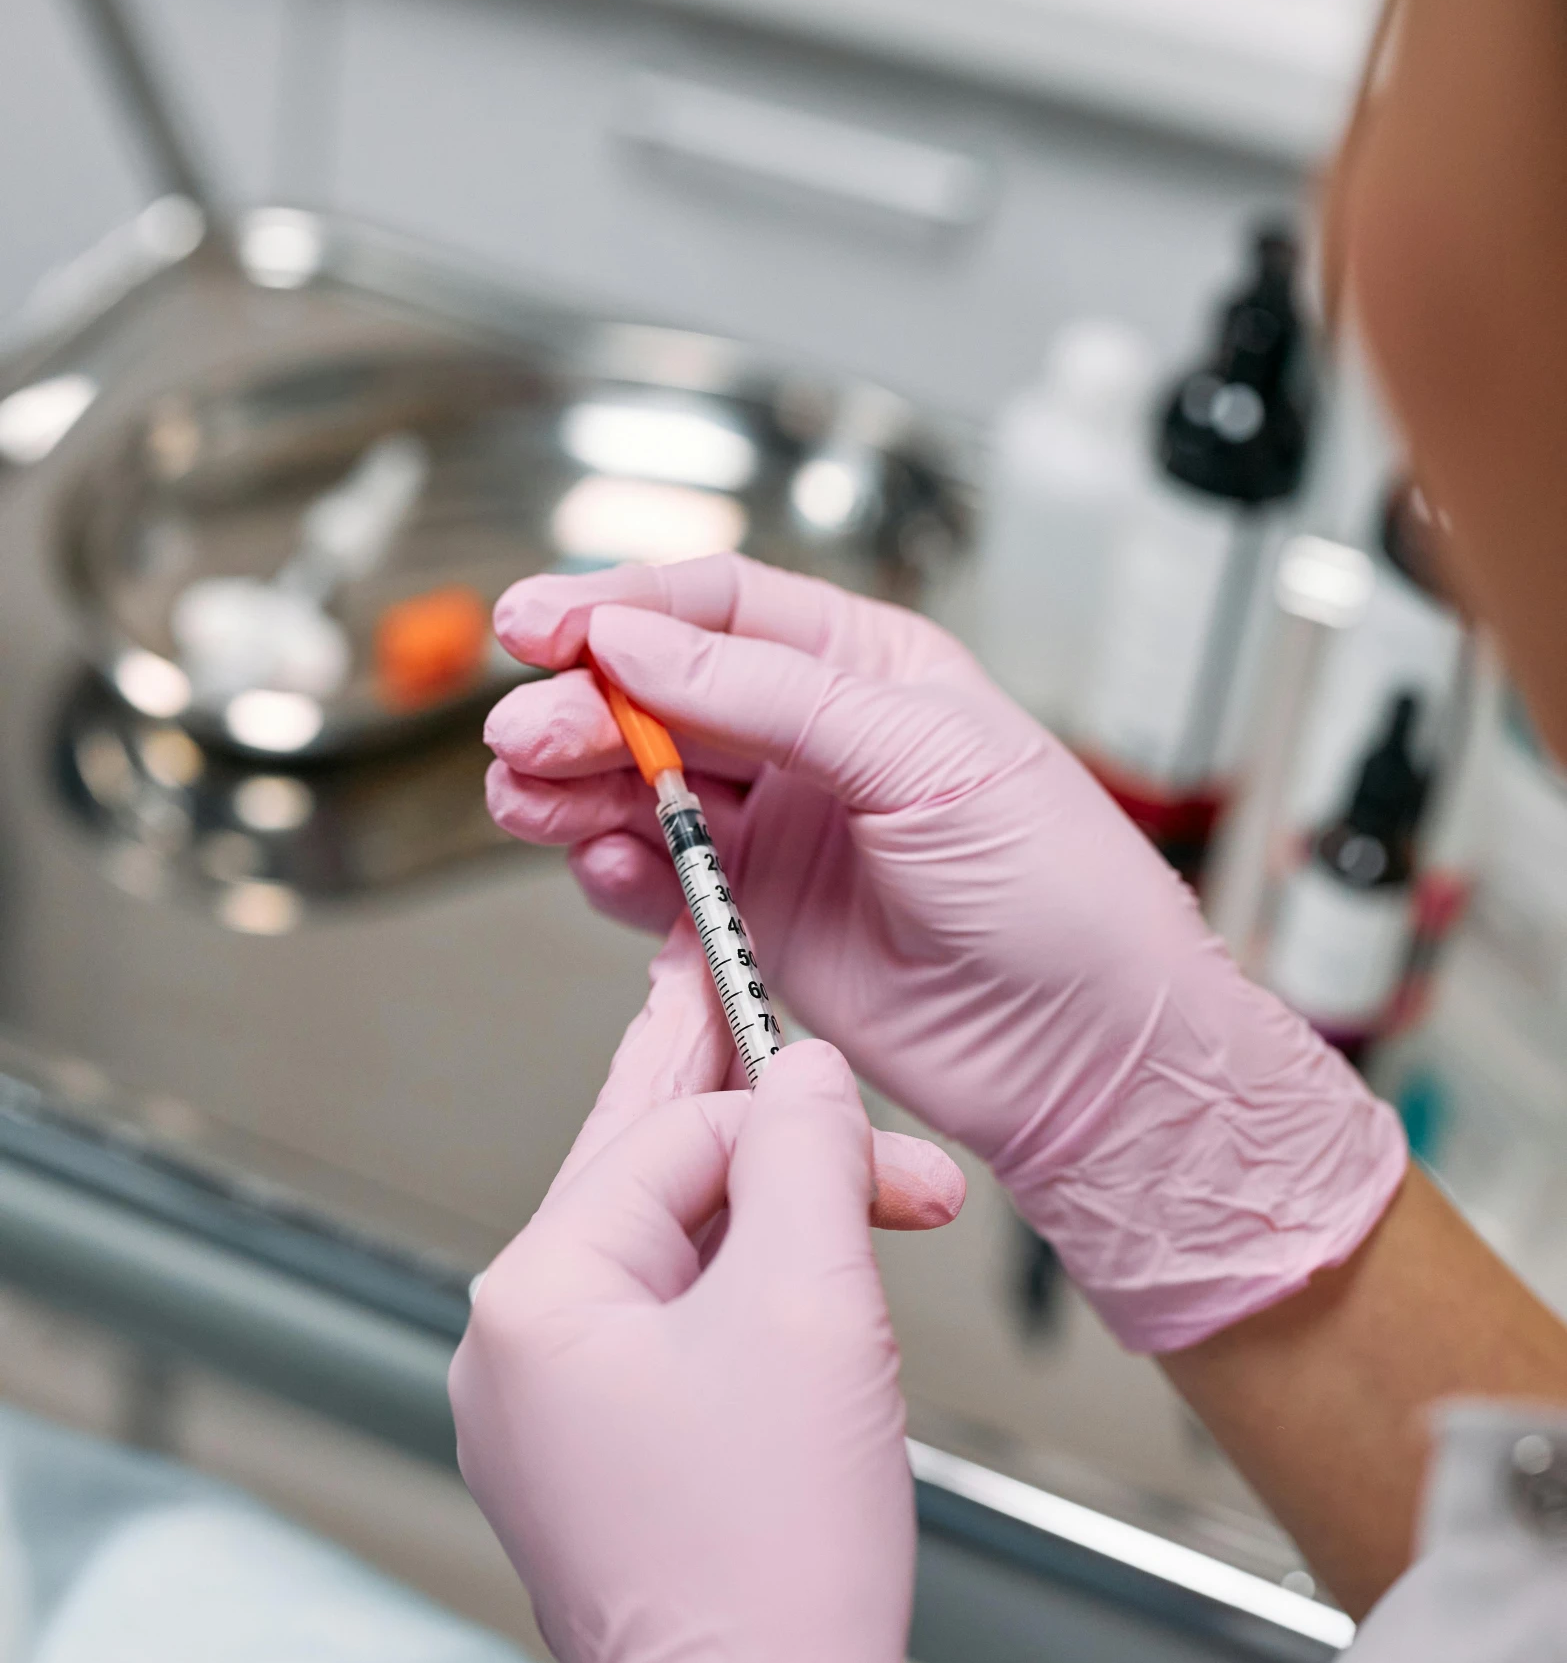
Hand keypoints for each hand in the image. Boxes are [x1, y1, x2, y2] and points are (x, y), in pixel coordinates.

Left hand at [451, 947, 941, 1662]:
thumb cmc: (776, 1572)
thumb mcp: (814, 1307)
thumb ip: (809, 1155)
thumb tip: (806, 1070)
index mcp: (537, 1297)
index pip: (672, 1135)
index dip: (787, 1111)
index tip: (867, 1097)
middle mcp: (516, 1349)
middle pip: (640, 1173)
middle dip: (734, 1108)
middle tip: (725, 979)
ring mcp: (547, 1415)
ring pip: (663, 1250)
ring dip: (768, 1212)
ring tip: (848, 1176)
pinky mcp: (596, 1464)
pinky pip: (666, 1325)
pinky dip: (741, 1282)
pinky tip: (794, 1259)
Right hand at [484, 554, 1405, 1352]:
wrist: (1087, 1054)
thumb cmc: (1059, 891)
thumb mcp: (923, 757)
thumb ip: (773, 697)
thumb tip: (640, 644)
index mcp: (866, 668)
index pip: (719, 610)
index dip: (621, 608)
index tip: (540, 623)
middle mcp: (813, 740)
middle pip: (661, 696)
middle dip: (582, 706)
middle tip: (523, 731)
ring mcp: (781, 833)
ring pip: (642, 786)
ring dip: (575, 786)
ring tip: (528, 797)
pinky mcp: (758, 922)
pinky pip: (658, 882)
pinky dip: (616, 870)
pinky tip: (602, 864)